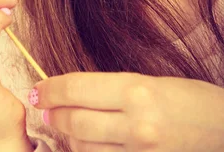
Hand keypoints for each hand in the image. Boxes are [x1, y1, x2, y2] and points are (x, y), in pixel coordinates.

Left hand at [30, 71, 223, 150]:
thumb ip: (111, 89)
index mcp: (136, 90)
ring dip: (68, 137)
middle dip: (53, 114)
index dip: (51, 89)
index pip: (76, 88)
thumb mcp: (148, 81)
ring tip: (64, 126)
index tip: (38, 90)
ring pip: (85, 148)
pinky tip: (88, 144)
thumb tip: (73, 92)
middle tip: (44, 108)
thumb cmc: (187, 98)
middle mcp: (136, 123)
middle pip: (75, 121)